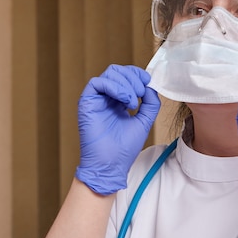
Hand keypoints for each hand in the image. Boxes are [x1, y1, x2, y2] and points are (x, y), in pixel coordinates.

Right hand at [75, 64, 159, 194]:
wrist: (111, 165)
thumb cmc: (124, 148)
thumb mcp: (144, 121)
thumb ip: (150, 104)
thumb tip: (150, 86)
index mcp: (118, 101)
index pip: (126, 76)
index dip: (137, 74)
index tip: (148, 81)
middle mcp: (106, 98)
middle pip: (117, 71)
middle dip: (133, 77)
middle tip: (141, 92)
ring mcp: (96, 99)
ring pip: (109, 74)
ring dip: (126, 83)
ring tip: (134, 102)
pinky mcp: (86, 102)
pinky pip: (97, 83)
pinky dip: (114, 87)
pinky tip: (125, 101)